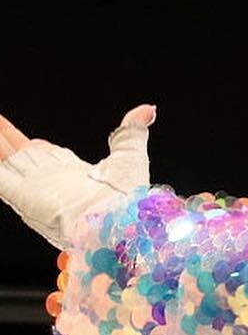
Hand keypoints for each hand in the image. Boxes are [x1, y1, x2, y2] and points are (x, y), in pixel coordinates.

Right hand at [0, 104, 154, 246]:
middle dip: (3, 136)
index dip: (28, 140)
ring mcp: (32, 185)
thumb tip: (146, 110)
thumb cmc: (127, 198)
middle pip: (17, 153)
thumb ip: (131, 132)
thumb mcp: (131, 157)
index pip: (42, 151)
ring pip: (4, 159)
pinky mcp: (20, 195)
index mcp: (70, 172)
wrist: (115, 223)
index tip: (9, 125)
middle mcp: (48, 178)